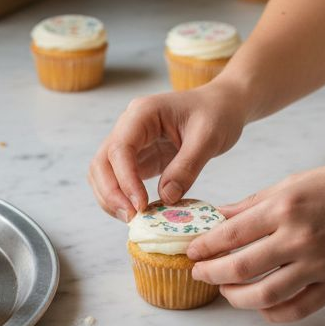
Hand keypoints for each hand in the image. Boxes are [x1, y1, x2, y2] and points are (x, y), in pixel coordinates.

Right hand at [88, 83, 248, 221]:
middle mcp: (129, 127)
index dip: (125, 180)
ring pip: (104, 174)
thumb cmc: (217, 114)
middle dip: (110, 193)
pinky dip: (123, 198)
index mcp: (143, 113)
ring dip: (111, 199)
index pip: (120, 148)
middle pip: (102, 162)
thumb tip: (166, 198)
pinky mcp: (139, 158)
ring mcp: (131, 143)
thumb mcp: (208, 138)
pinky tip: (139, 213)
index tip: (140, 205)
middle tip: (131, 218)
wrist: (222, 105)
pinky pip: (120, 180)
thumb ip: (187, 167)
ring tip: (133, 220)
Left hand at [187, 159, 324, 321]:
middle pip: (241, 267)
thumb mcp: (297, 181)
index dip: (205, 247)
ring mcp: (319, 264)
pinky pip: (298, 308)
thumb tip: (221, 217)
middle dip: (212, 274)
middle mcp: (299, 237)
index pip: (231, 234)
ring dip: (237, 298)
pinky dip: (274, 313)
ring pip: (265, 295)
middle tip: (200, 273)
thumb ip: (256, 203)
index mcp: (286, 206)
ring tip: (226, 291)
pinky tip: (262, 306)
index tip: (192, 252)